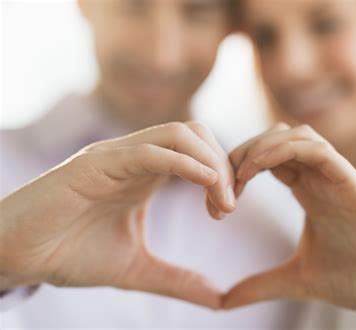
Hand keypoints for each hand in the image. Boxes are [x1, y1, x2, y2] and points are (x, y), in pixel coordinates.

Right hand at [0, 121, 234, 308]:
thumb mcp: (137, 269)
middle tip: (228, 208)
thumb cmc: (70, 254)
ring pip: (179, 134)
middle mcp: (135, 157)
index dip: (223, 176)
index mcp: (146, 173)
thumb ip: (177, 279)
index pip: (199, 151)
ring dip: (211, 163)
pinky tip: (205, 184)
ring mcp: (115, 156)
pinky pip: (149, 151)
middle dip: (223, 166)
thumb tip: (219, 298)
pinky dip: (184, 163)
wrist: (16, 256)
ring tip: (220, 203)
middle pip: (197, 134)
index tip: (227, 211)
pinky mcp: (94, 164)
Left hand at [224, 123, 355, 321]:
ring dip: (261, 147)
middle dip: (244, 152)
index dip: (239, 169)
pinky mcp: (354, 182)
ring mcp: (338, 176)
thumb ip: (259, 285)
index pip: (269, 159)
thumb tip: (222, 301)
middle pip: (277, 138)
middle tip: (222, 183)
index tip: (218, 199)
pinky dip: (284, 150)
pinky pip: (318, 149)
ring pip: (297, 135)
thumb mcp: (295, 279)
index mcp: (309, 190)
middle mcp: (322, 178)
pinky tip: (258, 168)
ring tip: (239, 174)